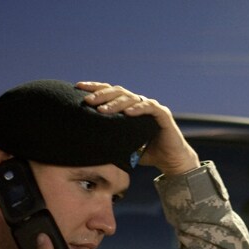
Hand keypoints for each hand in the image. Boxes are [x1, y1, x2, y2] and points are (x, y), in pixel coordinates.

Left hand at [76, 81, 199, 175]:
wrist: (169, 160)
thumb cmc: (145, 151)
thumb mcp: (122, 143)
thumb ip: (108, 138)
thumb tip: (85, 141)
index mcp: (128, 106)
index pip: (109, 92)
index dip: (95, 88)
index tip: (78, 87)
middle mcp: (138, 102)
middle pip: (118, 91)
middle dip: (101, 95)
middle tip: (88, 101)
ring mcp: (151, 106)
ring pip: (131, 98)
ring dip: (116, 103)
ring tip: (103, 110)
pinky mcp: (162, 114)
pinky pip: (149, 107)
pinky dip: (138, 108)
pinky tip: (128, 113)